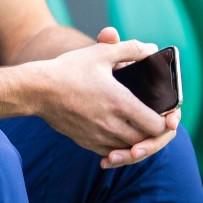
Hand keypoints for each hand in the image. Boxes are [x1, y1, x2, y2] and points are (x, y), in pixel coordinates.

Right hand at [35, 29, 169, 158]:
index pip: (158, 126)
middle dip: (156, 134)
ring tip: (140, 130)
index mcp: (121, 103)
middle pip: (147, 141)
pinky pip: (111, 152)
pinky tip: (120, 137)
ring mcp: (98, 136)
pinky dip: (120, 148)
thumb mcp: (99, 53)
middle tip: (157, 122)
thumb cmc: (67, 70)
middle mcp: (112, 124)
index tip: (167, 113)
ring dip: (139, 142)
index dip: (168, 122)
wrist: (35, 90)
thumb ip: (129, 50)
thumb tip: (151, 49)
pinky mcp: (85, 141)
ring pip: (130, 150)